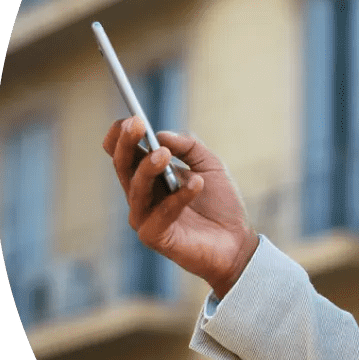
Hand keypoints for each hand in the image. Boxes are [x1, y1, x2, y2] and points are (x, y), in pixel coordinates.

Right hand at [103, 117, 259, 299]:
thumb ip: (189, 146)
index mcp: (150, 176)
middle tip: (136, 124)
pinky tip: (197, 183)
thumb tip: (161, 136)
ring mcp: (145, 216)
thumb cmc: (221, 204)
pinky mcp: (154, 236)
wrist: (237, 242)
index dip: (121, 136)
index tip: (131, 117)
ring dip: (148, 167)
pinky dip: (179, 197)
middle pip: (122, 166)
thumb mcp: (210, 165)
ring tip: (164, 154)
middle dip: (126, 143)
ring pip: (136, 188)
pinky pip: (161, 213)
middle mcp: (141, 195)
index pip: (124, 153)